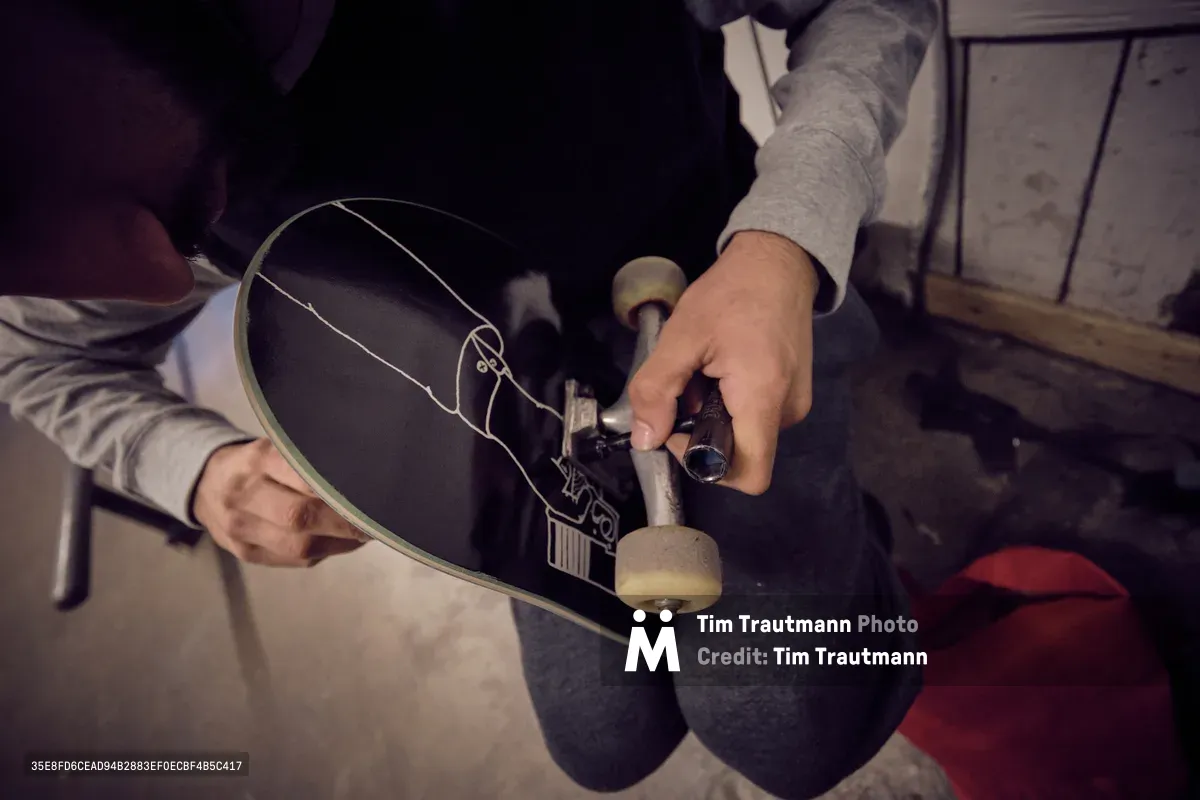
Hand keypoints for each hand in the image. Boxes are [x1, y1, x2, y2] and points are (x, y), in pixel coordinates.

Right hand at [193, 438, 370, 566]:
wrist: (203, 483)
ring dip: (339, 543)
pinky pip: (294, 560)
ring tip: (363, 534)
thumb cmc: (254, 463)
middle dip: (343, 524)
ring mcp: (242, 529)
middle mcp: (245, 495)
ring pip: (298, 546)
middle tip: (373, 522)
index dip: (337, 492)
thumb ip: (307, 462)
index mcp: (258, 460)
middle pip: (299, 517)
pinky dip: (324, 552)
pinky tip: (342, 542)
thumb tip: (361, 480)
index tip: (368, 495)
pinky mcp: (246, 554)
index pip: (302, 477)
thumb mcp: (274, 447)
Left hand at [628, 231, 818, 494]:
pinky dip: (731, 402)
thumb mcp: (681, 336)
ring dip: (715, 414)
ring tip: (705, 370)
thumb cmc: (731, 292)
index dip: (707, 466)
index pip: (749, 475)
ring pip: (745, 435)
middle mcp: (788, 410)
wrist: (778, 260)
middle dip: (703, 432)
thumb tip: (645, 439)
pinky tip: (722, 368)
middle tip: (688, 388)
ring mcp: (795, 402)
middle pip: (741, 454)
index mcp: (763, 398)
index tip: (681, 429)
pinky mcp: (794, 392)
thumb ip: (657, 390)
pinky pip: (757, 416)